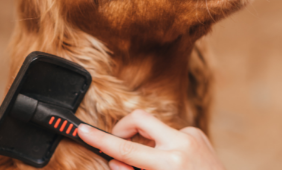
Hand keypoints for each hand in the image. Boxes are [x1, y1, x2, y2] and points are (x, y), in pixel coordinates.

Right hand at [78, 110, 225, 169]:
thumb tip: (115, 159)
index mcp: (169, 163)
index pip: (125, 148)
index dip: (100, 139)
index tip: (83, 130)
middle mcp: (181, 144)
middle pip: (140, 118)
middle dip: (122, 127)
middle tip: (116, 140)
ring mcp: (191, 136)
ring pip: (155, 128)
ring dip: (147, 143)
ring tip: (154, 164)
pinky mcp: (197, 133)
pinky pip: (171, 134)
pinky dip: (164, 145)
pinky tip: (173, 161)